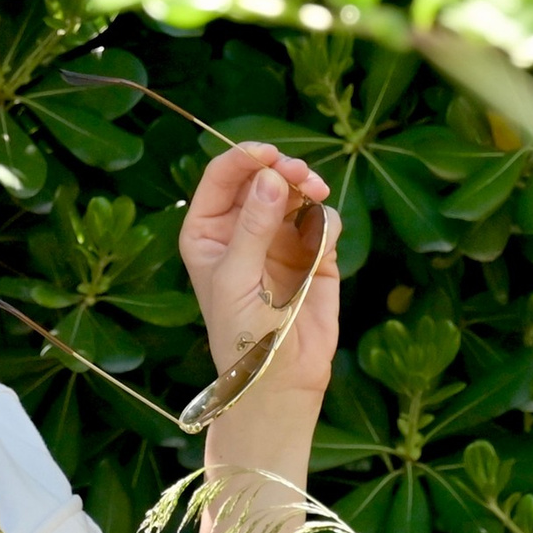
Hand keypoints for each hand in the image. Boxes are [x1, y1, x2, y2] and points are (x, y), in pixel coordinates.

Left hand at [179, 142, 339, 405]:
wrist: (281, 377)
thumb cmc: (242, 334)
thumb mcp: (238, 278)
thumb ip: (253, 226)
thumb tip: (270, 177)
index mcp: (208, 230)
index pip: (221, 177)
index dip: (244, 158)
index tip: (269, 155)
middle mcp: (242, 227)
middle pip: (261, 176)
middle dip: (282, 170)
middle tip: (301, 176)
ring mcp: (278, 237)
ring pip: (295, 192)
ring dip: (307, 187)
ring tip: (316, 193)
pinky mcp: (313, 251)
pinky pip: (322, 220)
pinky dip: (324, 222)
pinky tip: (322, 243)